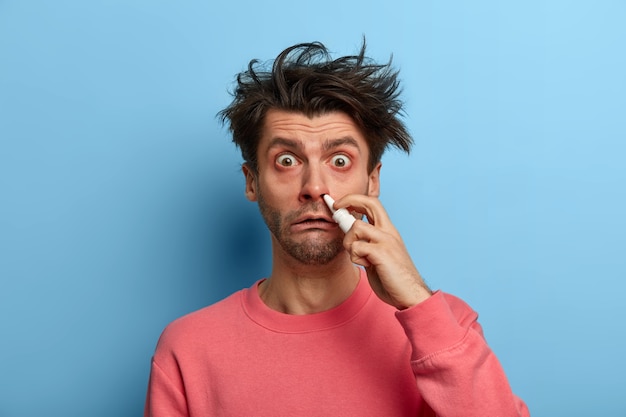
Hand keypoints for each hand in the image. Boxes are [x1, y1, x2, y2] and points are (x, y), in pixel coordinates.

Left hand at [334, 194, 431, 308]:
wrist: (411, 295)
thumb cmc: (393, 279)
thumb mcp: (378, 256)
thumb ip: (367, 245)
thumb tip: (349, 237)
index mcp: (389, 231)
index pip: (373, 205)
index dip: (355, 200)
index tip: (339, 204)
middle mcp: (389, 232)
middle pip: (370, 203)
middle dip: (350, 200)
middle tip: (336, 208)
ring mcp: (386, 241)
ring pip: (356, 227)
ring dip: (349, 243)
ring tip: (359, 257)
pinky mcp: (382, 252)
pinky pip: (357, 246)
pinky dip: (355, 257)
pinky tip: (366, 265)